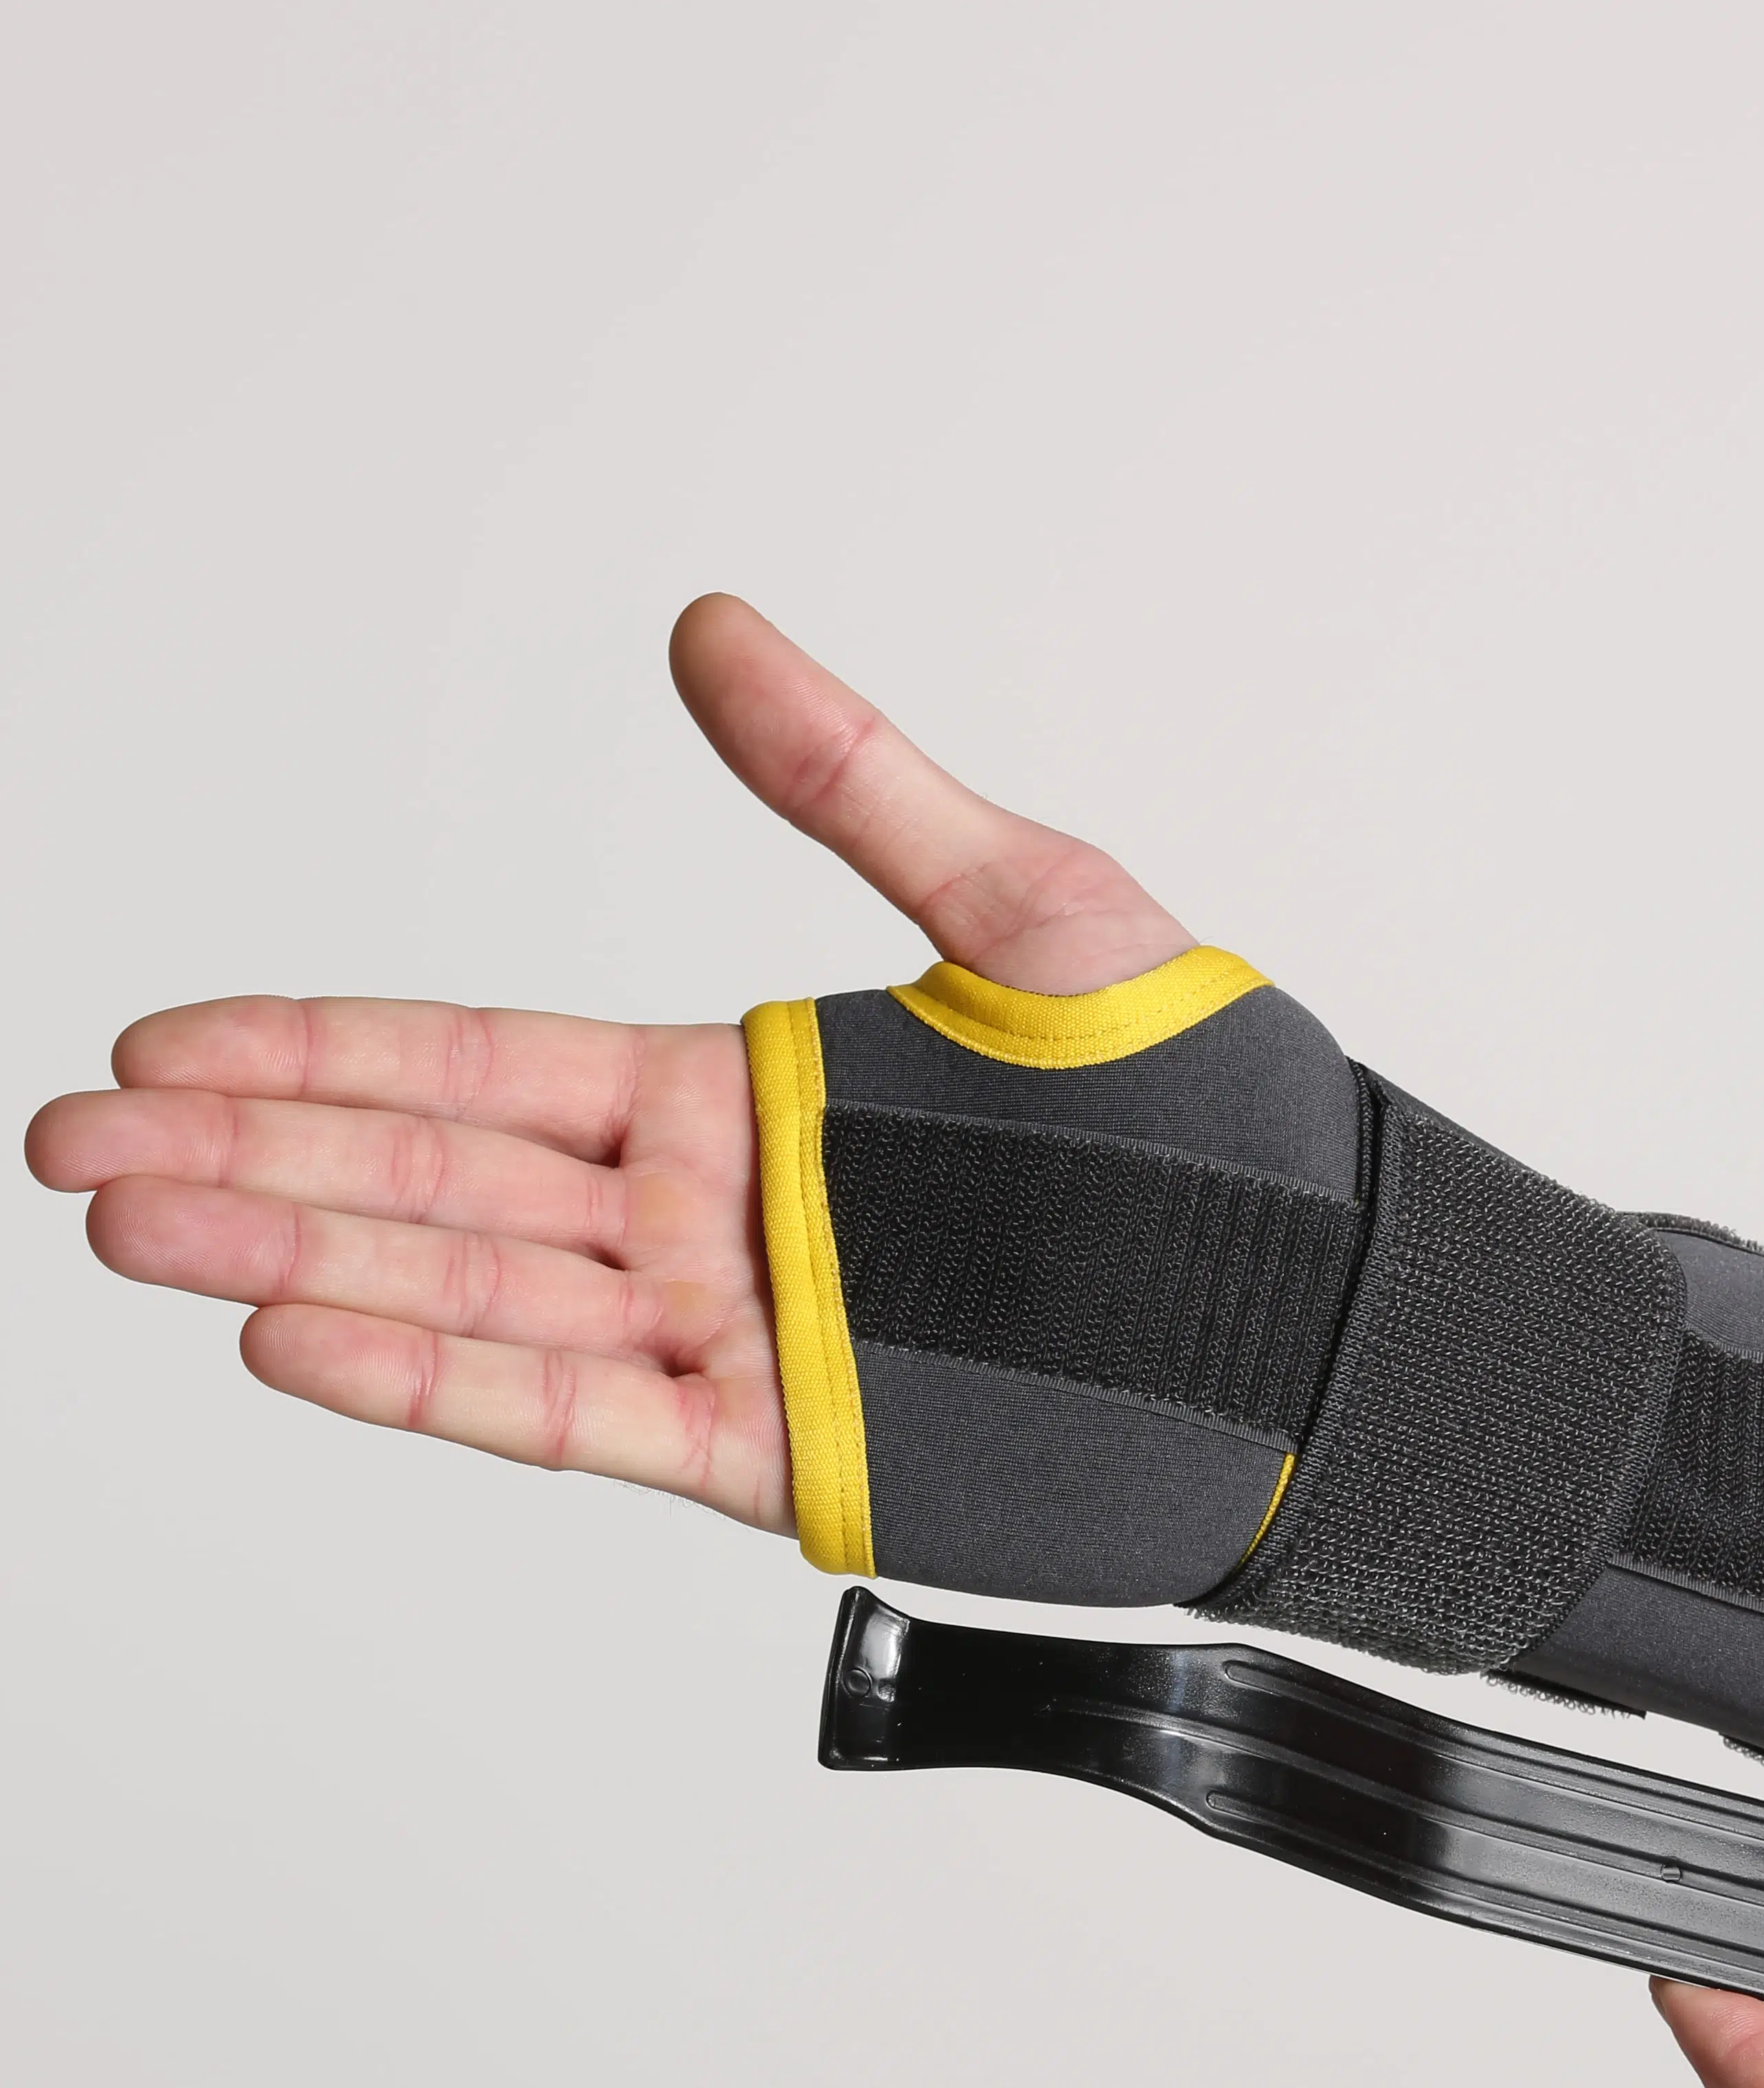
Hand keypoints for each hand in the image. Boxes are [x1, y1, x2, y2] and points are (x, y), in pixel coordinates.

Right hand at [21, 598, 1190, 1520]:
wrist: (1316, 1306)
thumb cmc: (1201, 1115)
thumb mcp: (1029, 911)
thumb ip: (852, 785)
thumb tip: (711, 632)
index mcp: (731, 1100)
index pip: (474, 1065)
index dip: (313, 1048)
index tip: (164, 1041)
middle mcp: (702, 1227)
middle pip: (429, 1181)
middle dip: (247, 1158)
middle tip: (72, 1146)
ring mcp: (732, 1347)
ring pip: (469, 1300)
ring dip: (296, 1262)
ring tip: (135, 1229)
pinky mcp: (784, 1455)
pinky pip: (579, 1418)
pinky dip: (441, 1382)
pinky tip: (305, 1335)